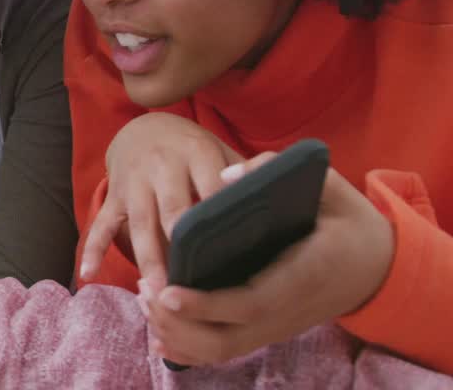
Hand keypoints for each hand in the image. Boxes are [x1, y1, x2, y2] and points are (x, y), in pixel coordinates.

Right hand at [80, 113, 242, 284]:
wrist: (143, 126)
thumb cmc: (192, 149)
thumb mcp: (220, 150)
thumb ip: (245, 173)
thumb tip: (276, 204)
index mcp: (196, 151)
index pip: (210, 187)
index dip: (217, 218)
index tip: (228, 253)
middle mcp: (162, 164)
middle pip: (171, 208)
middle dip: (178, 245)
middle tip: (190, 282)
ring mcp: (134, 181)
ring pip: (139, 223)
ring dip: (145, 258)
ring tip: (153, 292)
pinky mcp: (114, 195)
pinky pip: (101, 224)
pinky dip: (92, 249)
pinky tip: (87, 274)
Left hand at [144, 153, 395, 365]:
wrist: (377, 266)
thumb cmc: (346, 221)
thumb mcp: (328, 187)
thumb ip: (278, 172)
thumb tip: (226, 175)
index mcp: (305, 273)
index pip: (251, 302)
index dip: (207, 304)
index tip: (168, 292)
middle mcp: (289, 311)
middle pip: (227, 338)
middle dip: (179, 324)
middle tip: (146, 291)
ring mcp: (278, 327)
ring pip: (221, 350)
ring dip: (178, 335)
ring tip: (147, 300)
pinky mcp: (268, 332)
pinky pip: (226, 352)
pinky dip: (190, 349)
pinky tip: (160, 333)